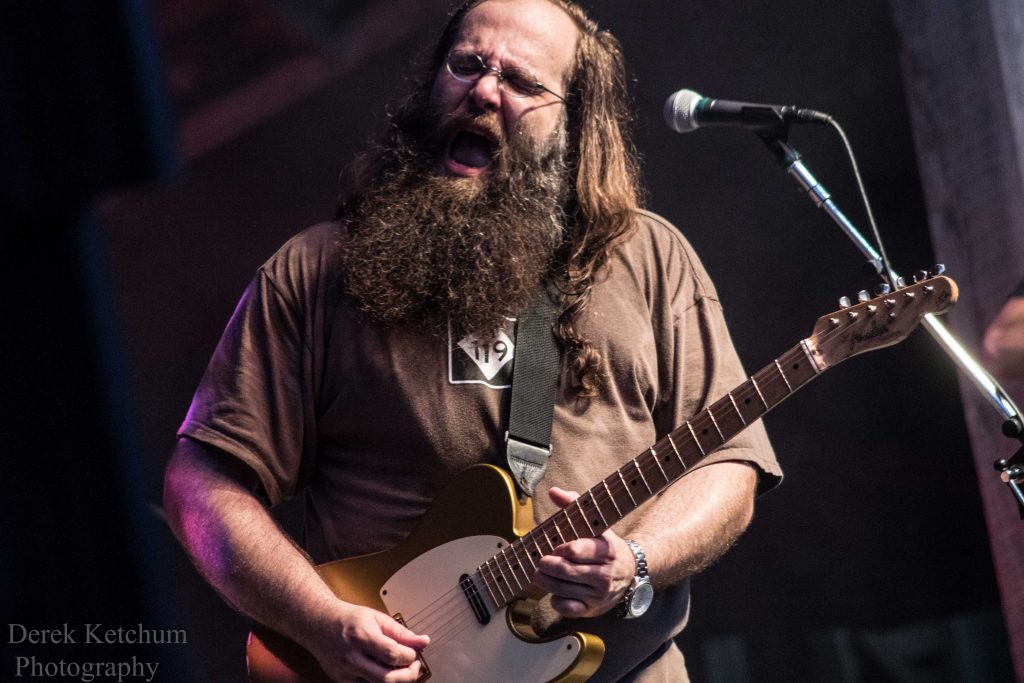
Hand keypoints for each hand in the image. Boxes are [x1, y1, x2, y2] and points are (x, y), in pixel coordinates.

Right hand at [306, 602, 429, 681]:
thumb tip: (422, 641)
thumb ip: (401, 632)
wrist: (319, 623)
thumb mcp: (376, 618)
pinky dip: (379, 682)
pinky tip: (384, 672)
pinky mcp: (342, 681)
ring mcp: (346, 672)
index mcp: (362, 636)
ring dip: (395, 680)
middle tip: (414, 666)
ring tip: (400, 669)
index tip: (414, 652)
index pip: (393, 655)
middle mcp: (352, 657)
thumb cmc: (348, 619)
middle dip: (408, 675)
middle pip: (387, 678)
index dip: (410, 656)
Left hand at [532, 487, 637, 617]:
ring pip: (565, 590)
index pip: (577, 550)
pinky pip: (569, 608)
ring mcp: (598, 593)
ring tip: (538, 574)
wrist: (629, 572)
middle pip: (568, 571)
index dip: (561, 548)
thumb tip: (554, 492)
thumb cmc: (605, 545)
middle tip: (539, 561)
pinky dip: (557, 601)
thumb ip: (573, 506)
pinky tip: (552, 592)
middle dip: (549, 566)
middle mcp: (604, 574)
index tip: (554, 546)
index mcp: (606, 550)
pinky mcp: (592, 608)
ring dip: (546, 582)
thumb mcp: (595, 524)